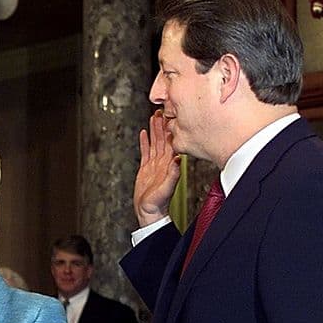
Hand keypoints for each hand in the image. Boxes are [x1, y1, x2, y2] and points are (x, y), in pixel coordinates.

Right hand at [133, 110, 182, 227]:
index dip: (170, 129)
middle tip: (162, 110)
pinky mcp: (146, 168)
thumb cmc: (159, 203)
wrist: (149, 212)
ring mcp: (154, 164)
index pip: (170, 142)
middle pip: (162, 139)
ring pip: (155, 142)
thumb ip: (173, 175)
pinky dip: (145, 141)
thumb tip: (178, 160)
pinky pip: (145, 151)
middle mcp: (163, 162)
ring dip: (155, 129)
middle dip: (162, 125)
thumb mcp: (166, 189)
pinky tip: (144, 133)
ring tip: (154, 117)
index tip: (170, 115)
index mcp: (169, 164)